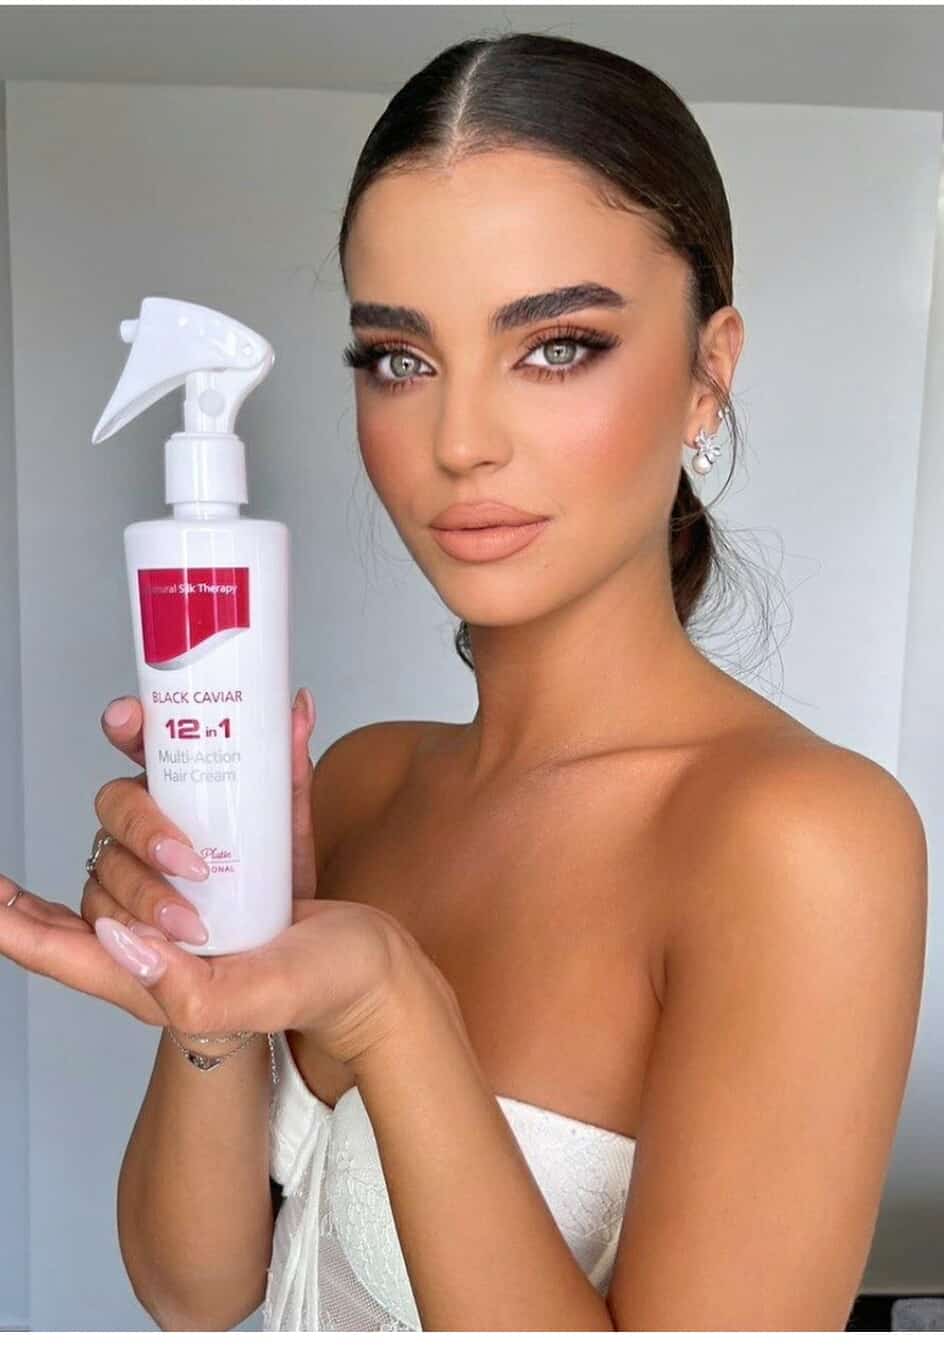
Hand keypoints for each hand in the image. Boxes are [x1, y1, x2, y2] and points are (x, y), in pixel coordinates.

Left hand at [0, 688, 426, 1065]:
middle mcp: (167, 914)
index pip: (56, 940)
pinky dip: (264, 752)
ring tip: (206, 783)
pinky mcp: (254, 841)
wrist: (379, 968)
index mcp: (151, 962)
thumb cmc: (320, 991)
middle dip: (134, 849)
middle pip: (107, 864)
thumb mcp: (256, 998)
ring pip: (156, 812)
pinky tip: (284, 722)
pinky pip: (242, 785)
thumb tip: (122, 938)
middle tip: (193, 867)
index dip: (10, 915)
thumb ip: (189, 986)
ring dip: (169, 791)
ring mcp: (209, 873)